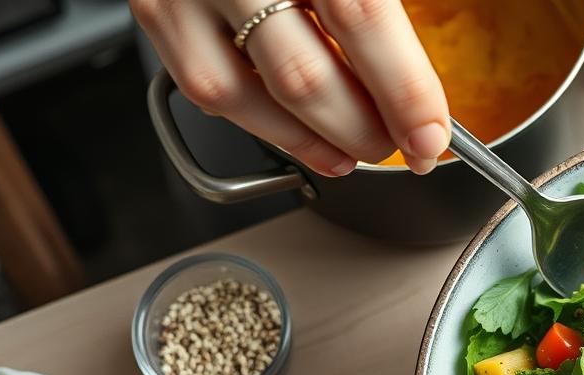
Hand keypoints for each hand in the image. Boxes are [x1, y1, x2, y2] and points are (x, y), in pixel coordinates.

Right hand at [132, 0, 449, 175]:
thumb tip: (417, 76)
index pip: (362, 19)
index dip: (404, 93)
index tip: (429, 137)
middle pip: (304, 75)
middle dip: (361, 131)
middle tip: (397, 146)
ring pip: (248, 95)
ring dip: (310, 140)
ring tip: (352, 150)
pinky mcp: (154, 5)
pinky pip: (204, 85)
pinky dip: (259, 121)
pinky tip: (298, 130)